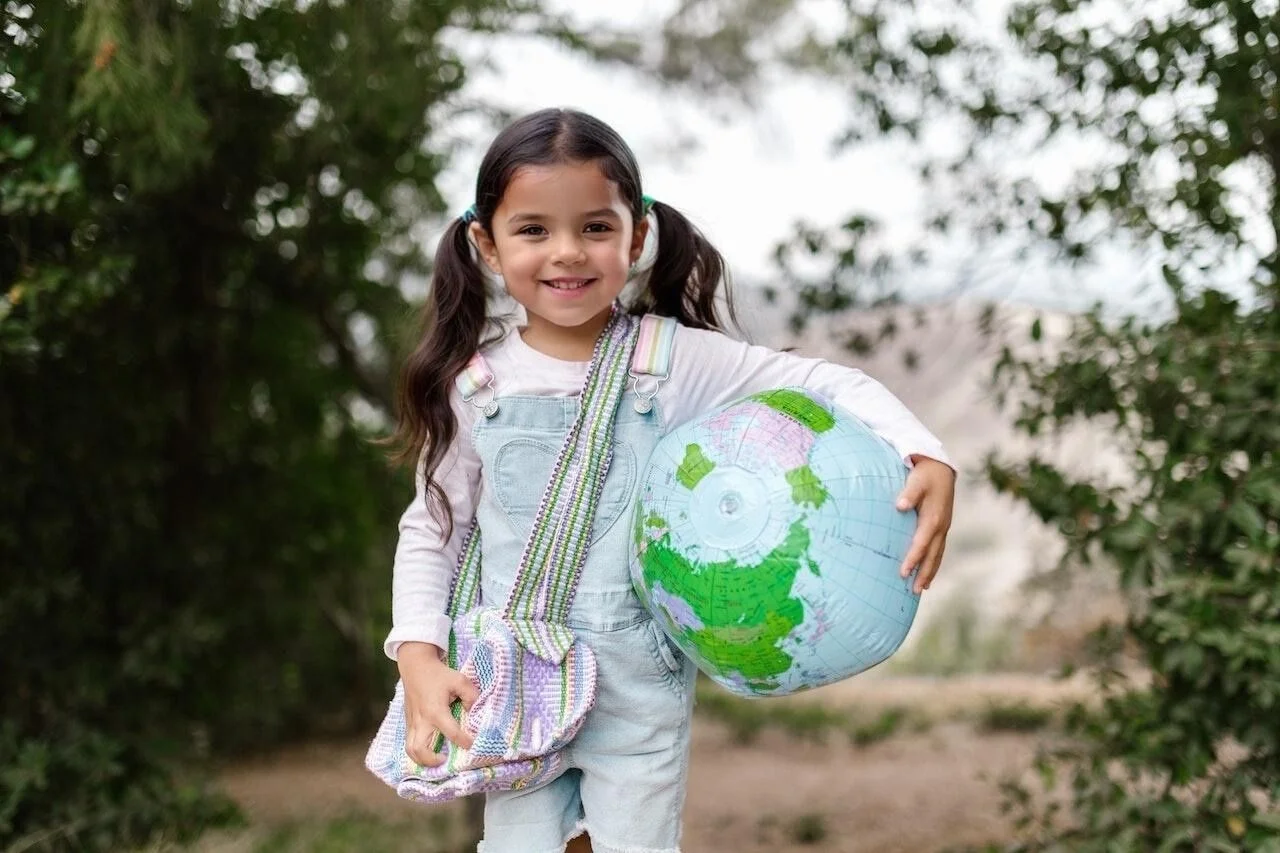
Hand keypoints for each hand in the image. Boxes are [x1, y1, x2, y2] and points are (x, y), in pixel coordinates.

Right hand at [397, 642, 479, 767]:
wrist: (415, 666)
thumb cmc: (439, 673)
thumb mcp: (460, 680)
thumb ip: (471, 696)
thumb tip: (473, 712)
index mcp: (436, 711)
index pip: (452, 733)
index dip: (465, 741)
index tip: (473, 745)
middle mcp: (421, 720)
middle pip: (420, 749)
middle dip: (433, 761)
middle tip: (446, 759)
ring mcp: (412, 722)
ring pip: (410, 750)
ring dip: (422, 760)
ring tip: (436, 759)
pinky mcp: (408, 721)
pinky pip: (409, 742)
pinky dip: (417, 751)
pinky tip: (428, 751)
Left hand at [896, 456, 955, 593]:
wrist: (941, 468)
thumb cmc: (925, 475)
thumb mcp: (916, 481)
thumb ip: (909, 494)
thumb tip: (900, 506)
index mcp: (933, 518)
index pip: (921, 544)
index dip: (912, 559)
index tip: (902, 572)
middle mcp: (941, 526)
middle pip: (932, 555)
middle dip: (923, 573)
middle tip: (914, 591)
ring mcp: (943, 528)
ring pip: (937, 555)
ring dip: (930, 572)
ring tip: (922, 588)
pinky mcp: (942, 527)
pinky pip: (939, 549)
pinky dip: (934, 562)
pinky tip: (929, 573)